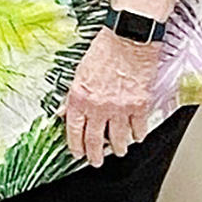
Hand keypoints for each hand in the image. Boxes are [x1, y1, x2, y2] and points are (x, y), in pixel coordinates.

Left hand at [64, 29, 160, 164]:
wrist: (129, 39)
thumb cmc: (104, 50)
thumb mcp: (78, 73)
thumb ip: (71, 97)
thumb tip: (61, 112)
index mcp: (79, 98)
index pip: (74, 130)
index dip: (75, 145)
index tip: (77, 153)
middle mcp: (98, 106)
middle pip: (95, 139)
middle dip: (94, 155)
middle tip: (95, 162)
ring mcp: (120, 107)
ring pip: (119, 138)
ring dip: (119, 148)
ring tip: (119, 152)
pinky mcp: (140, 104)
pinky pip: (139, 127)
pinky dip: (138, 135)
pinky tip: (138, 138)